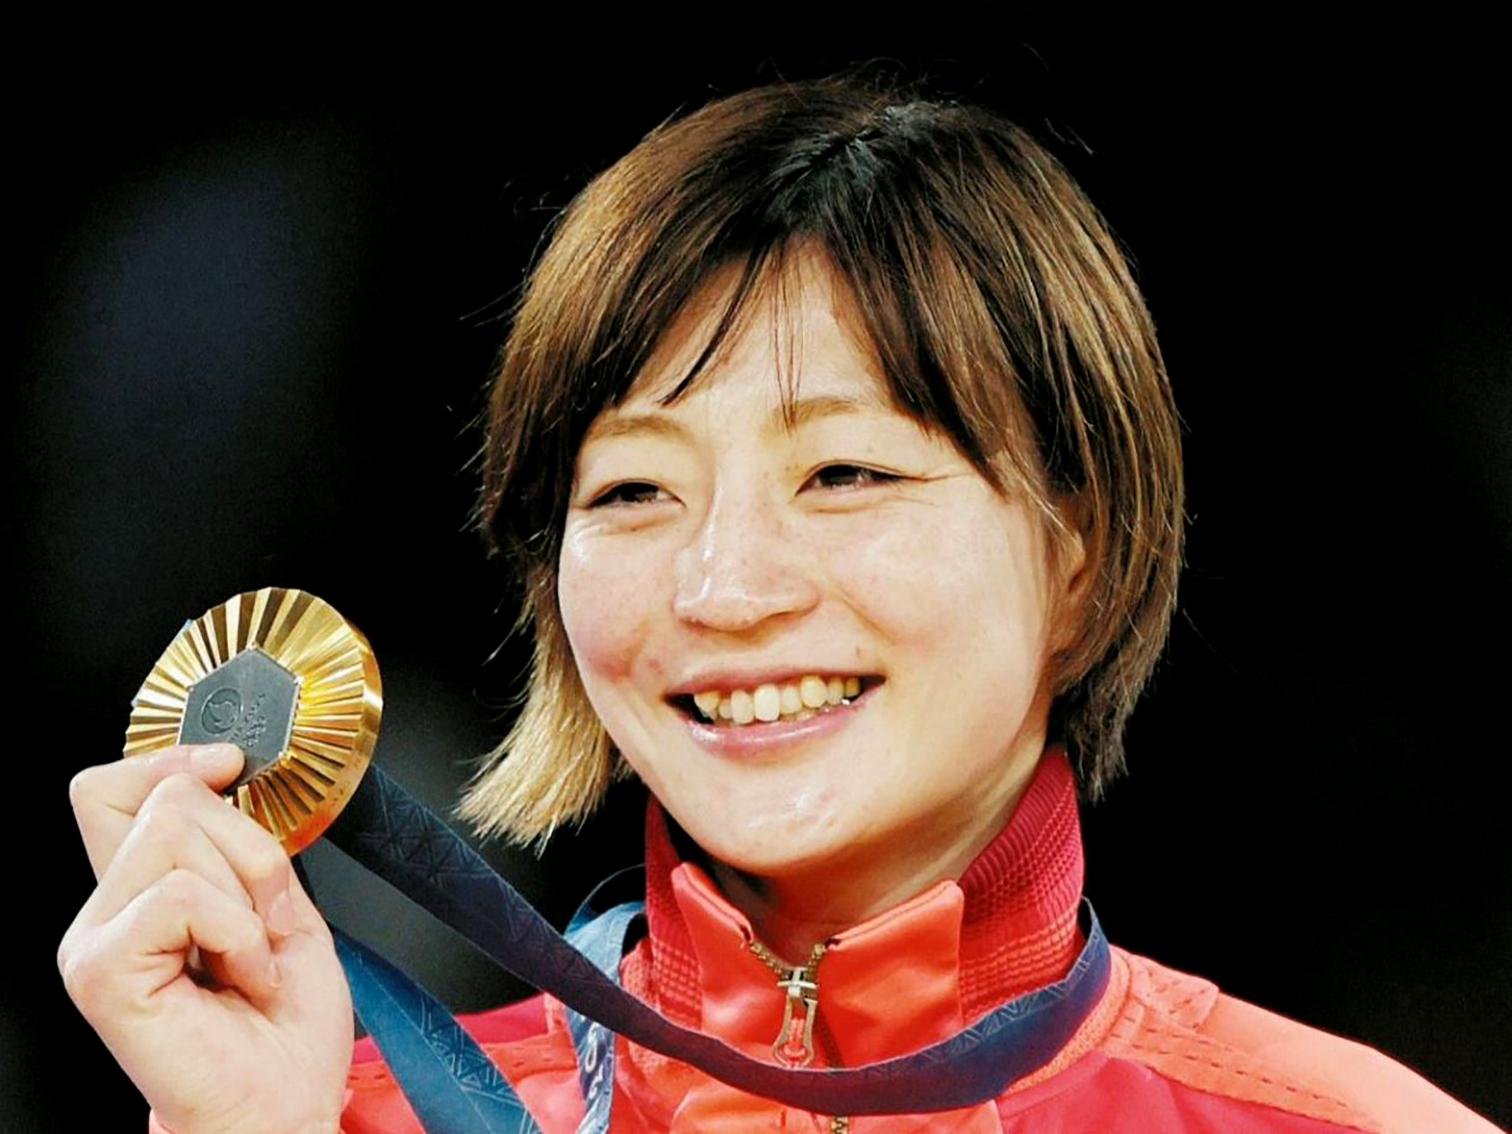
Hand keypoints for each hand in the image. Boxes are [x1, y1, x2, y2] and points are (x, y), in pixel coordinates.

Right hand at [59, 744, 351, 1133]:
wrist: (289, 1102)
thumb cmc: (286, 1024)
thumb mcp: (277, 902)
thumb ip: (237, 840)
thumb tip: (215, 768)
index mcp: (142, 889)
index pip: (113, 787)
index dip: (172, 760)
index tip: (230, 764)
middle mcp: (107, 909)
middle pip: (169, 798)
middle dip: (248, 850)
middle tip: (265, 925)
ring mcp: (95, 939)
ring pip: (177, 831)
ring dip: (248, 894)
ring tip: (252, 957)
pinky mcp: (100, 970)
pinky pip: (181, 892)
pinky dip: (235, 928)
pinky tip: (239, 976)